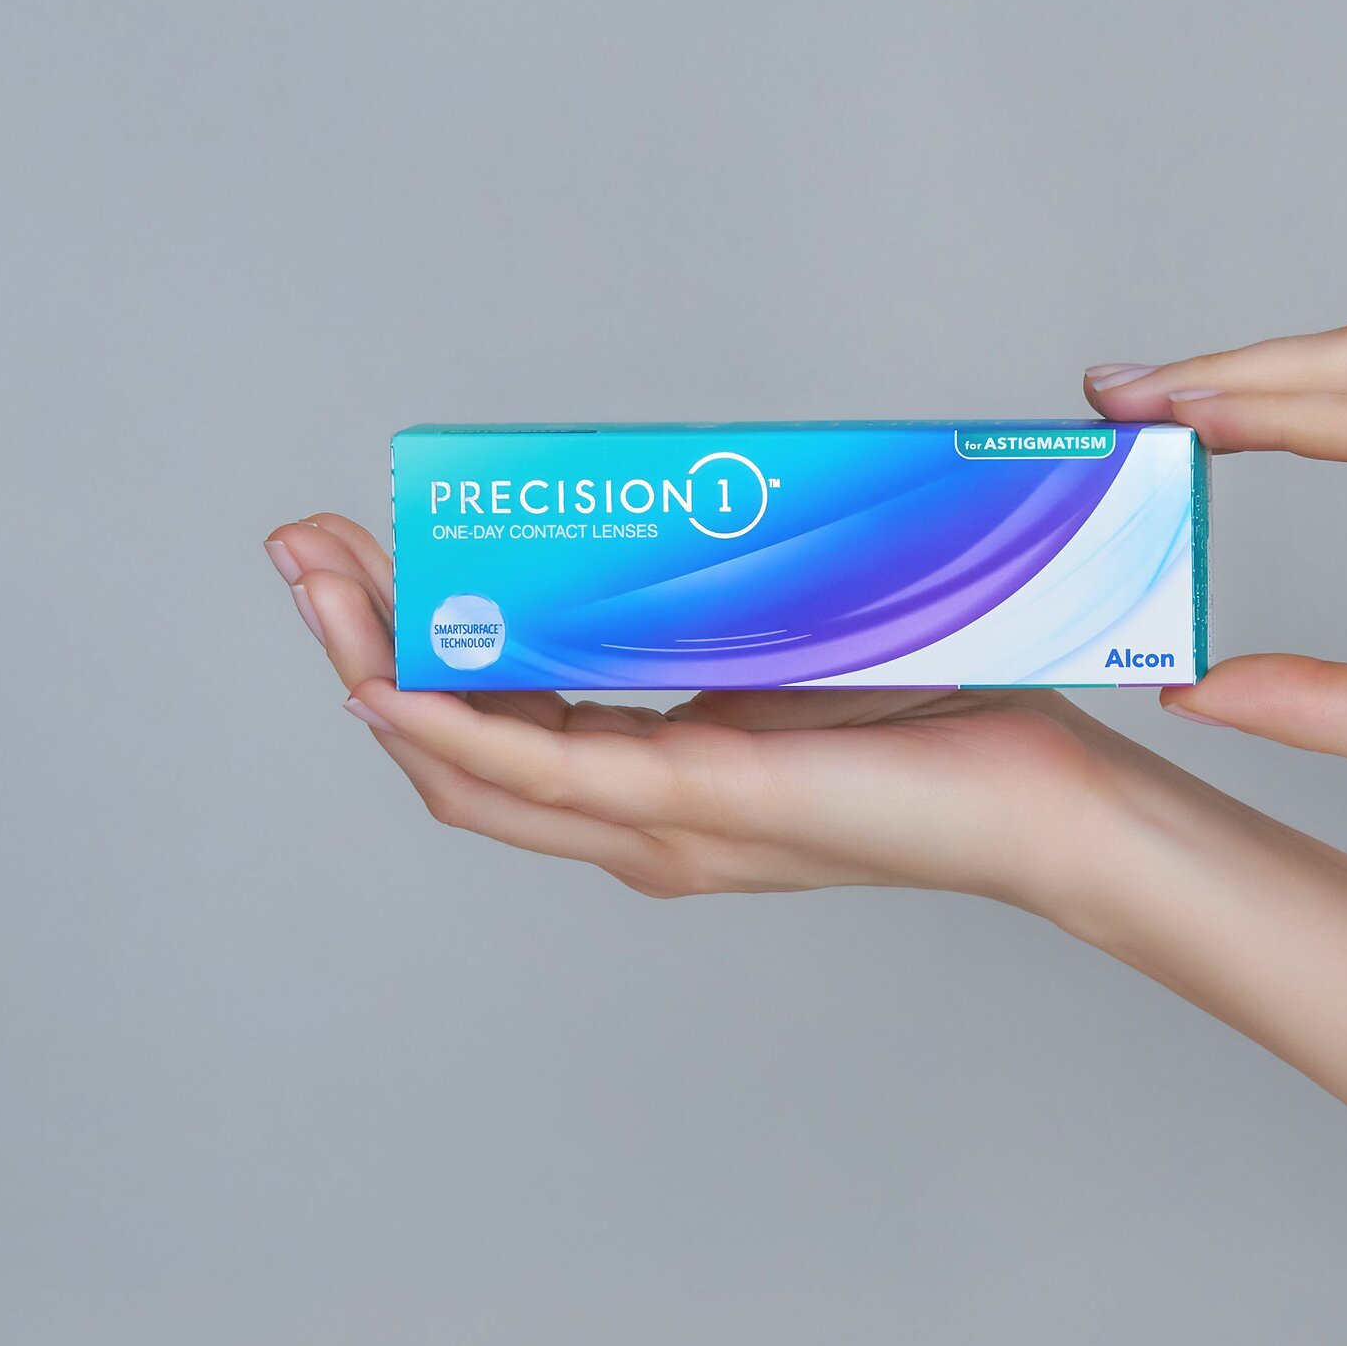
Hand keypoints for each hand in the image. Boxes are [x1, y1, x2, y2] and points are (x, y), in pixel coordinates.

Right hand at [262, 515, 1189, 917]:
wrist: (1041, 798)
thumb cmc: (943, 726)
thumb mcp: (796, 654)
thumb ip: (720, 618)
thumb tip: (679, 521)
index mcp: (658, 787)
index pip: (500, 730)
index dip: (414, 653)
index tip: (367, 558)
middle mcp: (641, 821)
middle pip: (451, 748)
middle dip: (361, 643)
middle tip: (305, 550)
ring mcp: (660, 823)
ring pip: (468, 759)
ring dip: (376, 663)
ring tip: (318, 575)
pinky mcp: (698, 803)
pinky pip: (539, 772)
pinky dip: (451, 725)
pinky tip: (386, 676)